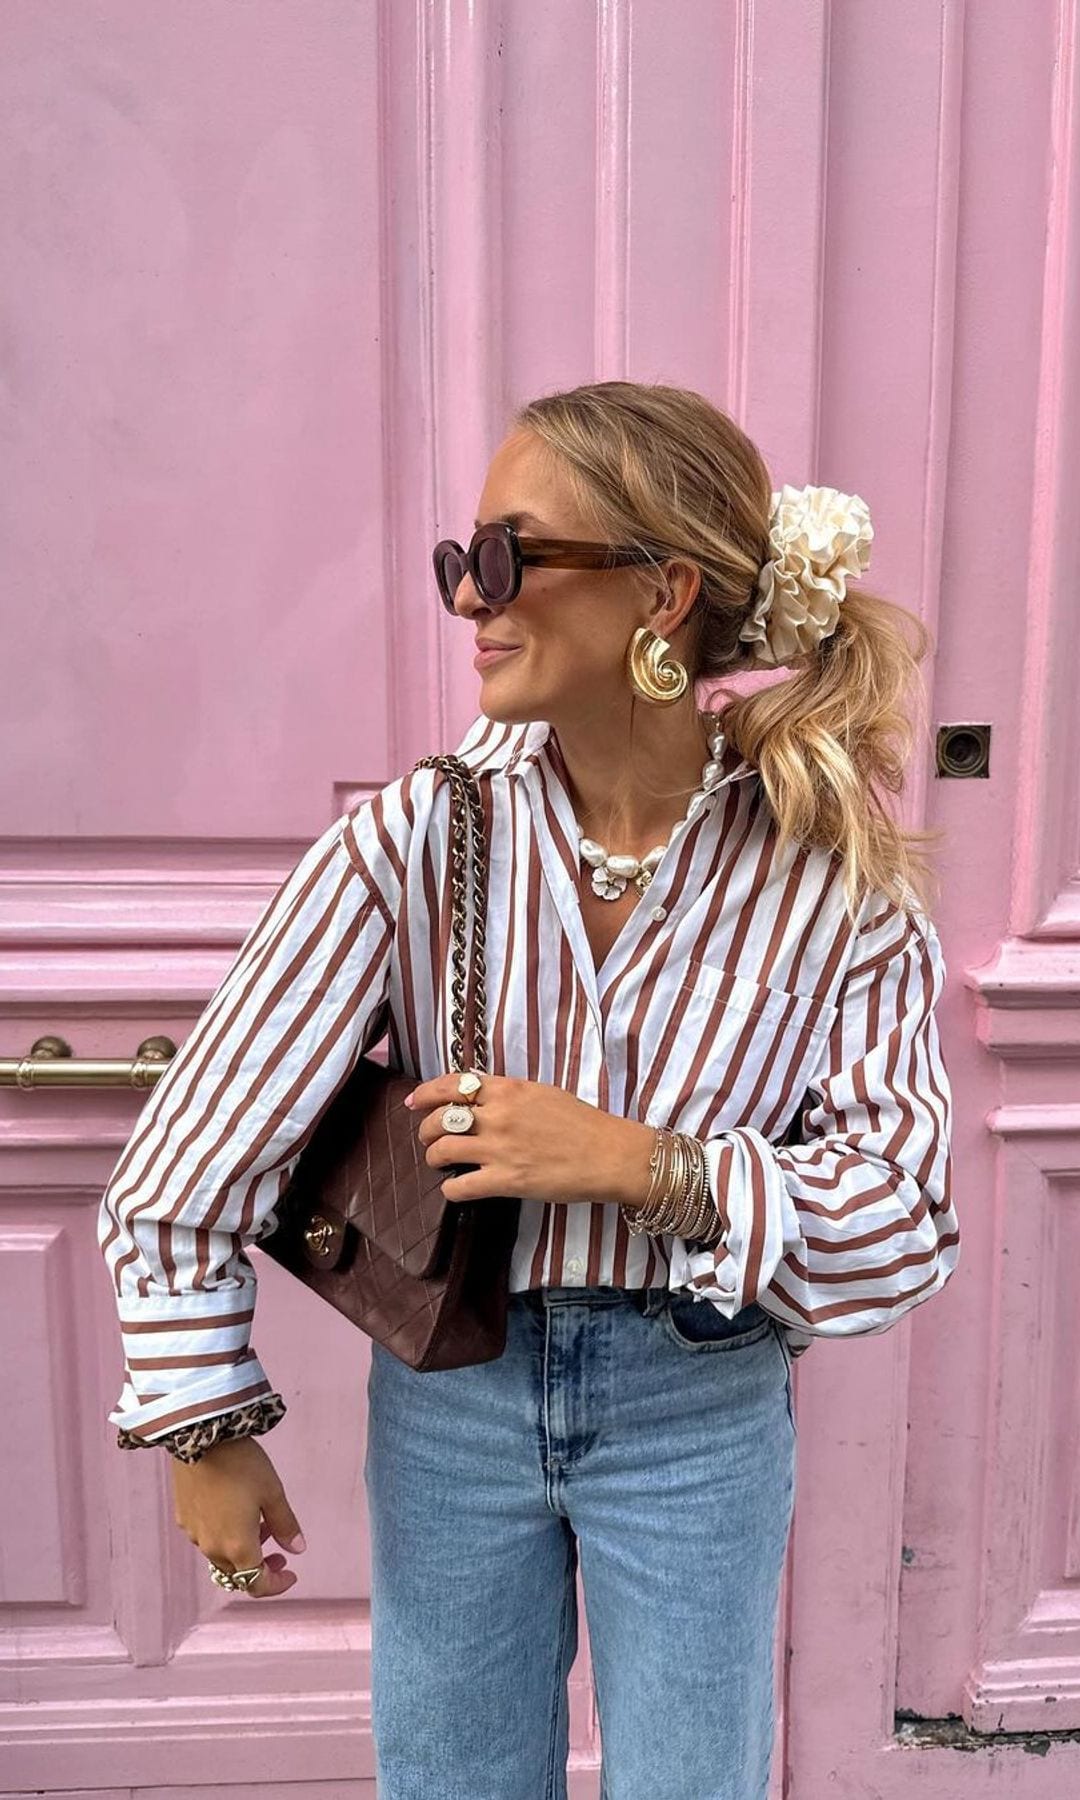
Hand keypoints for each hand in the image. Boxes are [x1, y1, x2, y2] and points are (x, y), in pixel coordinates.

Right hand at [171, 1436, 306, 1597]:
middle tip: (279, 1552)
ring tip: (260, 1524)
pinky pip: (207, 1540)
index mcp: (238, 1547)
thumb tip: (298, 1549)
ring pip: (221, 1558)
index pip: (256, 1584)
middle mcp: (212, 1548)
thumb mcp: (273, 1492)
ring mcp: (194, 1535)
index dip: (276, 1585)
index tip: (291, 1572)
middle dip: (261, 1569)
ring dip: (243, 1552)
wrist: (200, 1438)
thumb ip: (286, 1525)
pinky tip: (235, 1513)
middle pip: (237, 1575)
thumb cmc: (243, 1465)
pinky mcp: (183, 1519)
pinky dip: (225, 1538)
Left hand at [405, 1073, 655, 1208]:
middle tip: (429, 1139)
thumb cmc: (582, 1123)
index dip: (426, 1094)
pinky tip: (455, 1188)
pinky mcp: (505, 1181)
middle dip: (426, 1131)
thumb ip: (508, 1094)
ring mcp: (499, 1149)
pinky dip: (450, 1189)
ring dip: (433, 1158)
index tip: (414, 1102)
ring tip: (438, 1162)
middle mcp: (498, 1115)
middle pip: (440, 1119)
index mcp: (508, 1090)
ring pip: (442, 1150)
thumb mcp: (542, 1093)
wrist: (608, 1154)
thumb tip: (480, 1097)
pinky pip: (459, 1187)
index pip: (452, 1085)